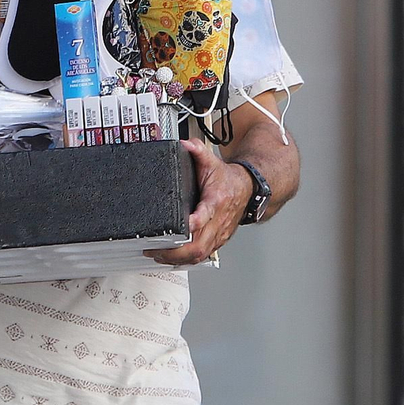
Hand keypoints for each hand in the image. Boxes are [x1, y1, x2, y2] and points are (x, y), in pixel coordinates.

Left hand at [149, 139, 251, 265]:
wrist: (248, 189)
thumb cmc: (228, 179)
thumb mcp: (212, 162)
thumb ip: (198, 151)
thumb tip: (185, 144)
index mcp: (217, 201)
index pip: (206, 215)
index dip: (194, 223)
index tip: (182, 226)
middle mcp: (219, 221)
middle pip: (199, 245)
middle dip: (176, 252)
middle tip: (155, 250)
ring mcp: (219, 233)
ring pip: (200, 255)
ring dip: (178, 259)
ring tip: (158, 256)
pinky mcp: (218, 240)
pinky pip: (202, 256)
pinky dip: (186, 260)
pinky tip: (171, 259)